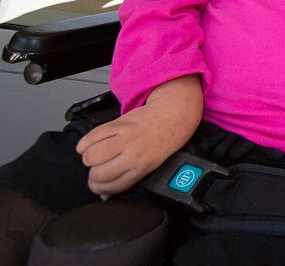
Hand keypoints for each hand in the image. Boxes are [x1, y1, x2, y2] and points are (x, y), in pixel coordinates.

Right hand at [76, 75, 202, 197]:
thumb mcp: (151, 164)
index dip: (99, 188)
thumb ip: (127, 178)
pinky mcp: (119, 123)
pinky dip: (84, 143)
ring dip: (88, 157)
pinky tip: (88, 145)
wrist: (173, 115)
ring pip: (92, 155)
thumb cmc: (163, 140)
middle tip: (97, 168)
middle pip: (98, 172)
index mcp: (142, 167)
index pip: (112, 186)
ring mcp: (125, 138)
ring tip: (94, 155)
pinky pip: (92, 135)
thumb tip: (104, 195)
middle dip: (93, 173)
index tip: (96, 185)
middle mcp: (133, 154)